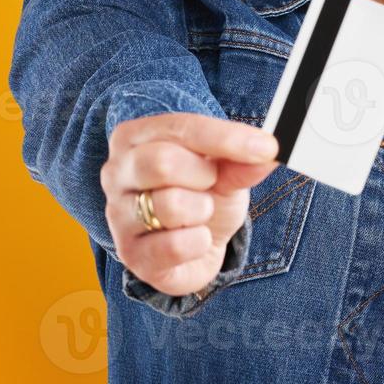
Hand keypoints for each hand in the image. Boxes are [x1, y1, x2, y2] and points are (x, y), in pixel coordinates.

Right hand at [101, 112, 280, 296]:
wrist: (194, 244)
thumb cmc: (202, 193)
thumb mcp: (225, 169)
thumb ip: (241, 160)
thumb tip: (267, 152)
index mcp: (134, 137)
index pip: (181, 128)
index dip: (226, 137)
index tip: (266, 147)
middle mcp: (116, 172)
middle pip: (163, 162)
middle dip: (205, 175)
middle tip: (213, 183)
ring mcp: (118, 215)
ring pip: (170, 205)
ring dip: (203, 210)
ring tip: (200, 212)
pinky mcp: (131, 255)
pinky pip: (174, 246)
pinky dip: (199, 242)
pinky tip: (194, 239)